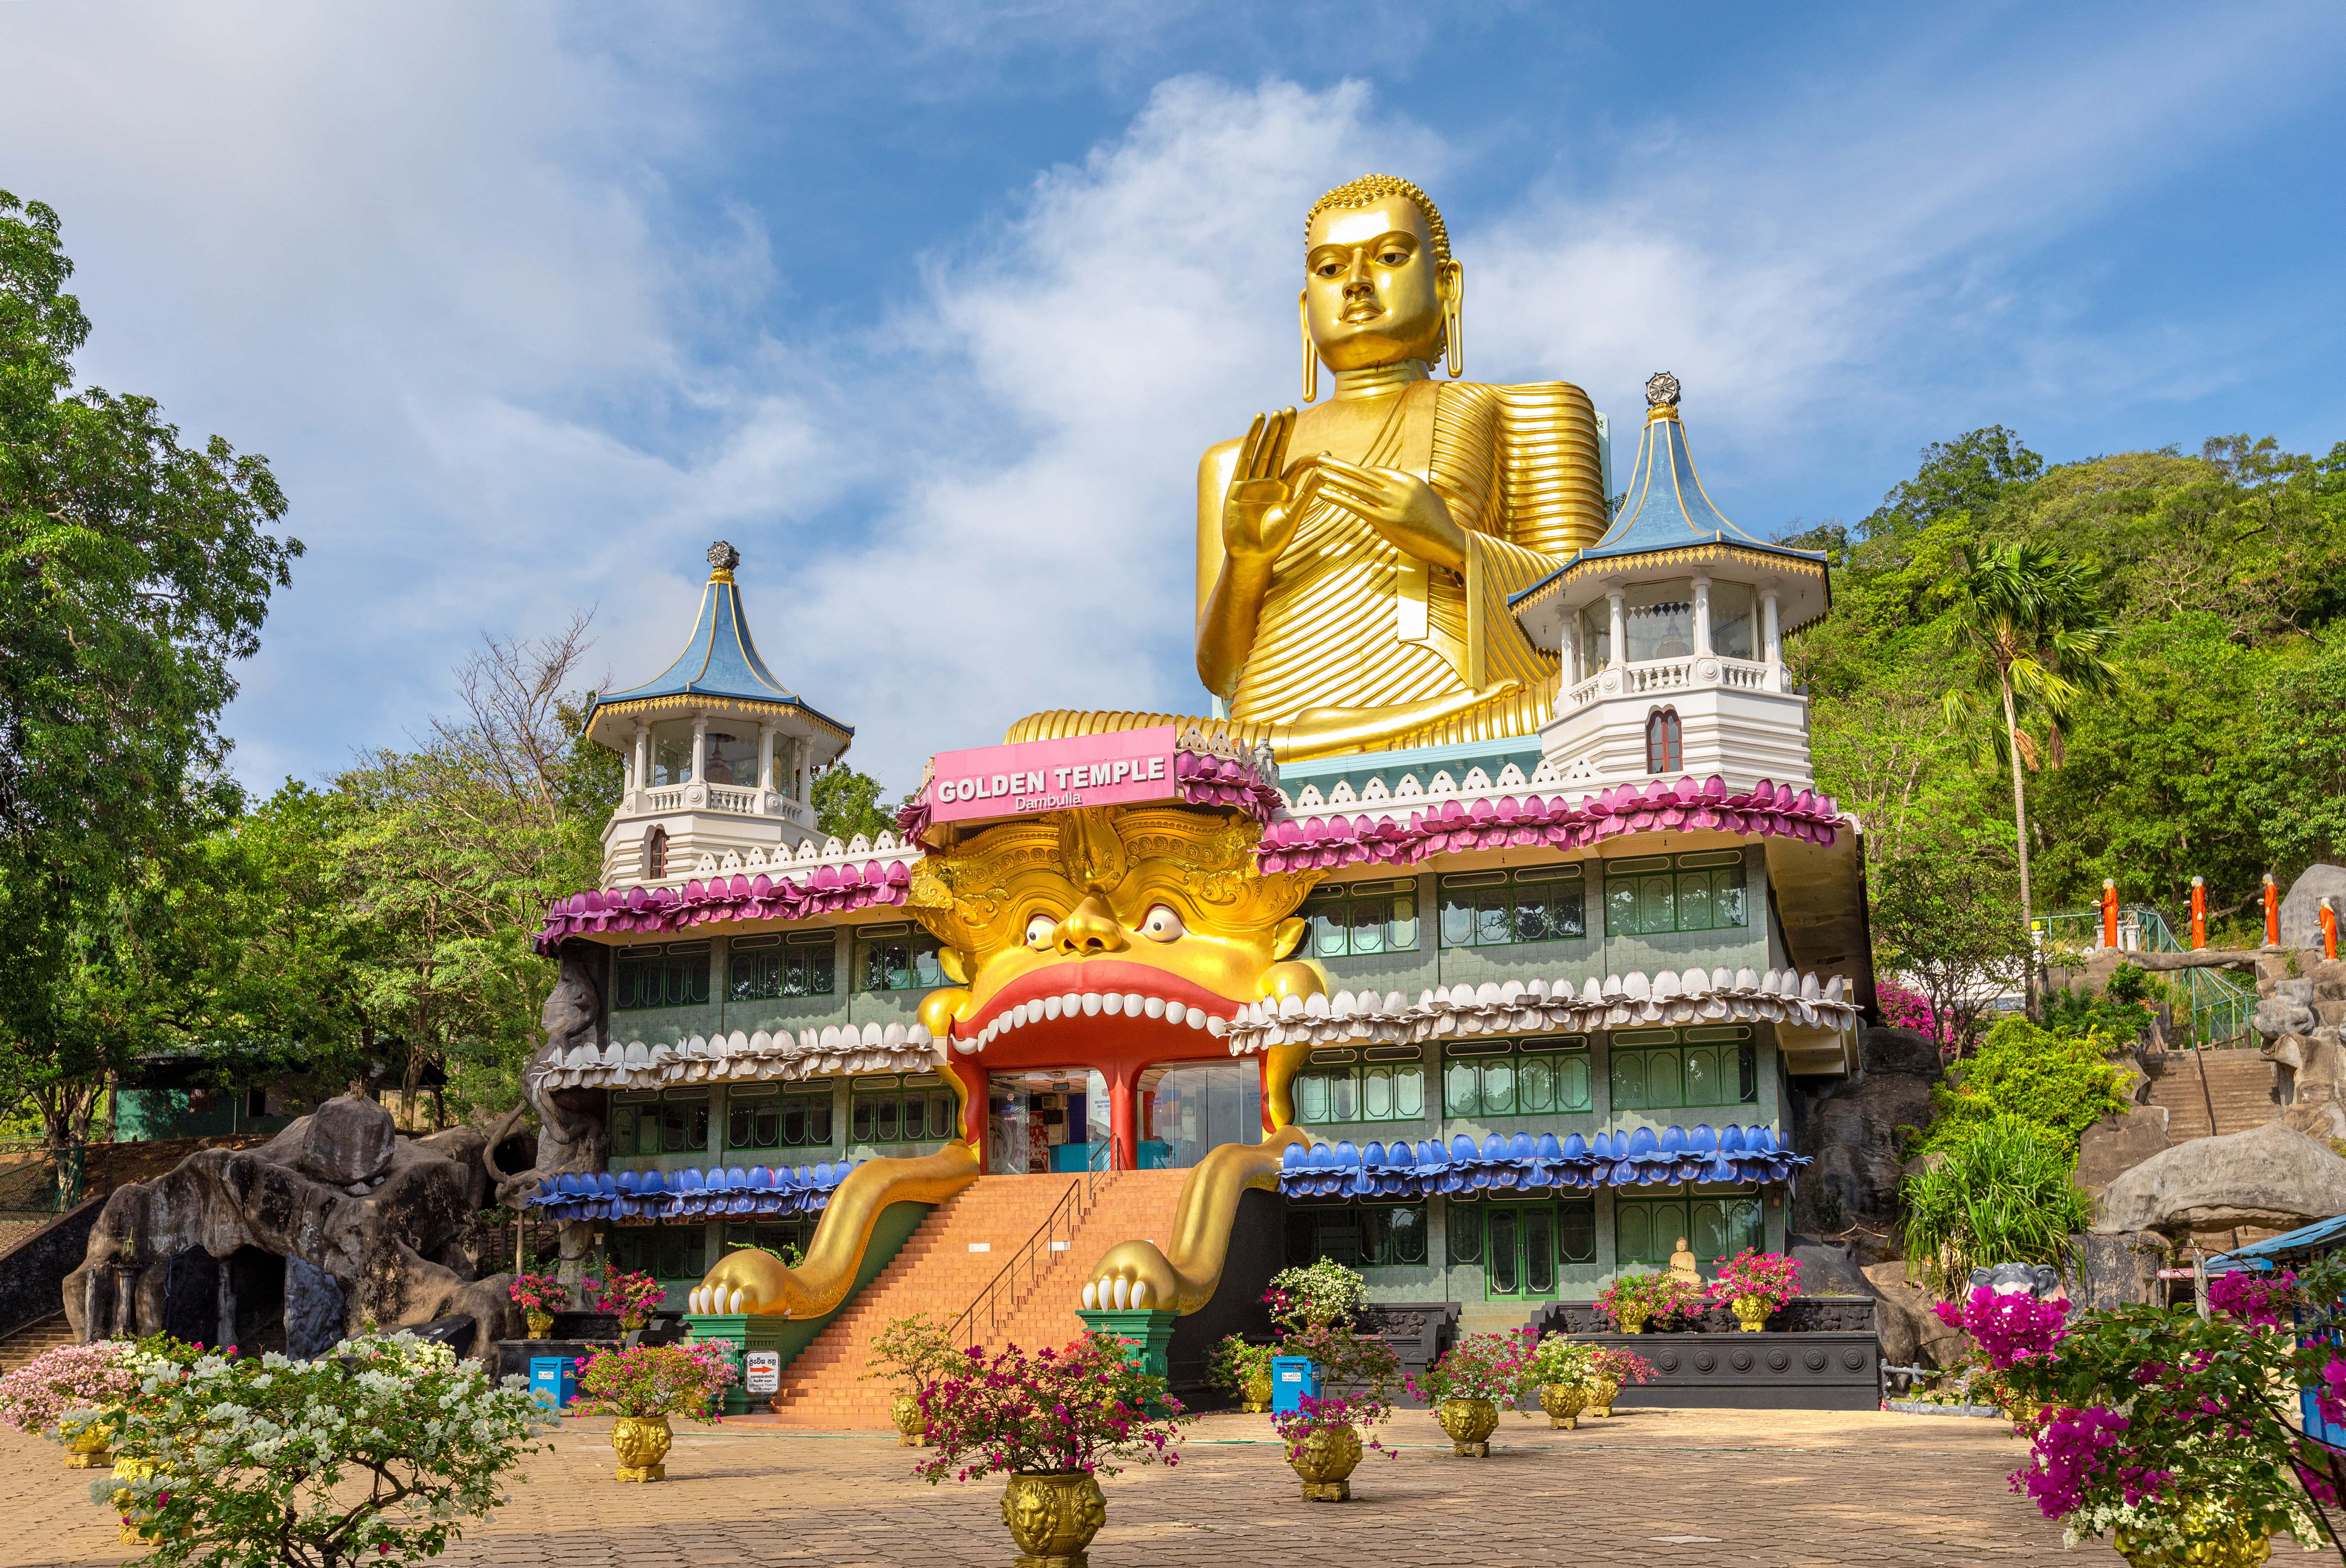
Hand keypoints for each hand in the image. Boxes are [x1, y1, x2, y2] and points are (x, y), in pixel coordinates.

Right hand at [1221, 408, 1324, 564]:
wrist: (1251, 556)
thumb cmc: (1274, 541)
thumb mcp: (1295, 514)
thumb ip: (1308, 491)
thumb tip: (1325, 468)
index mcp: (1284, 490)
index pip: (1297, 466)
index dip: (1310, 457)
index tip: (1325, 452)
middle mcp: (1269, 482)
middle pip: (1278, 450)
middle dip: (1284, 430)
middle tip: (1292, 408)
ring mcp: (1252, 482)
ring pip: (1262, 450)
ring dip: (1270, 431)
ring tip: (1277, 412)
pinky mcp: (1238, 485)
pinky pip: (1246, 457)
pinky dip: (1252, 439)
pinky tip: (1258, 423)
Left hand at [1313, 455, 1464, 568]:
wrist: (1450, 543)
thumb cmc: (1439, 525)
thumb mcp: (1425, 499)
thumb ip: (1406, 492)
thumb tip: (1390, 490)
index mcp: (1409, 481)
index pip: (1377, 472)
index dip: (1358, 472)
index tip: (1343, 470)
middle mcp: (1399, 489)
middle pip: (1363, 474)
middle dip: (1340, 466)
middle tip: (1322, 457)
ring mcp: (1393, 504)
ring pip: (1358, 487)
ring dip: (1335, 479)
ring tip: (1318, 472)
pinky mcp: (1386, 521)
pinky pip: (1357, 506)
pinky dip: (1339, 498)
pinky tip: (1325, 493)